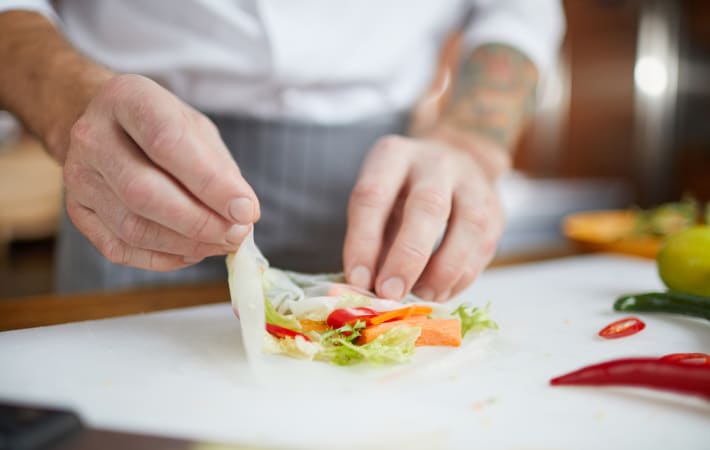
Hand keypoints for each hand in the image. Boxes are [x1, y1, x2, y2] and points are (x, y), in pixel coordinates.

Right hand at [63, 74, 259, 269]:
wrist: (106, 127)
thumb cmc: (161, 127)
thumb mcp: (197, 129)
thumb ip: (220, 168)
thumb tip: (243, 213)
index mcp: (126, 98)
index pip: (168, 142)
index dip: (211, 183)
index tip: (246, 210)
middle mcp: (92, 136)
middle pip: (144, 192)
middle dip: (200, 222)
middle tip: (237, 234)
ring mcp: (79, 177)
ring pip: (133, 227)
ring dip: (187, 244)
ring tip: (222, 243)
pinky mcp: (77, 212)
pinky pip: (121, 248)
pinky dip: (164, 258)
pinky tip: (193, 251)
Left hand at [343, 133, 505, 301]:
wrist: (449, 165)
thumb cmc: (401, 193)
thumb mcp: (376, 204)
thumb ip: (370, 242)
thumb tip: (362, 288)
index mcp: (394, 155)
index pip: (373, 195)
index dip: (363, 242)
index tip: (358, 281)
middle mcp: (435, 162)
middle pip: (428, 206)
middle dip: (408, 257)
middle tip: (390, 293)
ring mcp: (472, 182)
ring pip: (468, 225)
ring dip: (443, 271)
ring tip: (421, 297)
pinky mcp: (495, 208)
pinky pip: (484, 246)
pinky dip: (462, 277)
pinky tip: (441, 292)